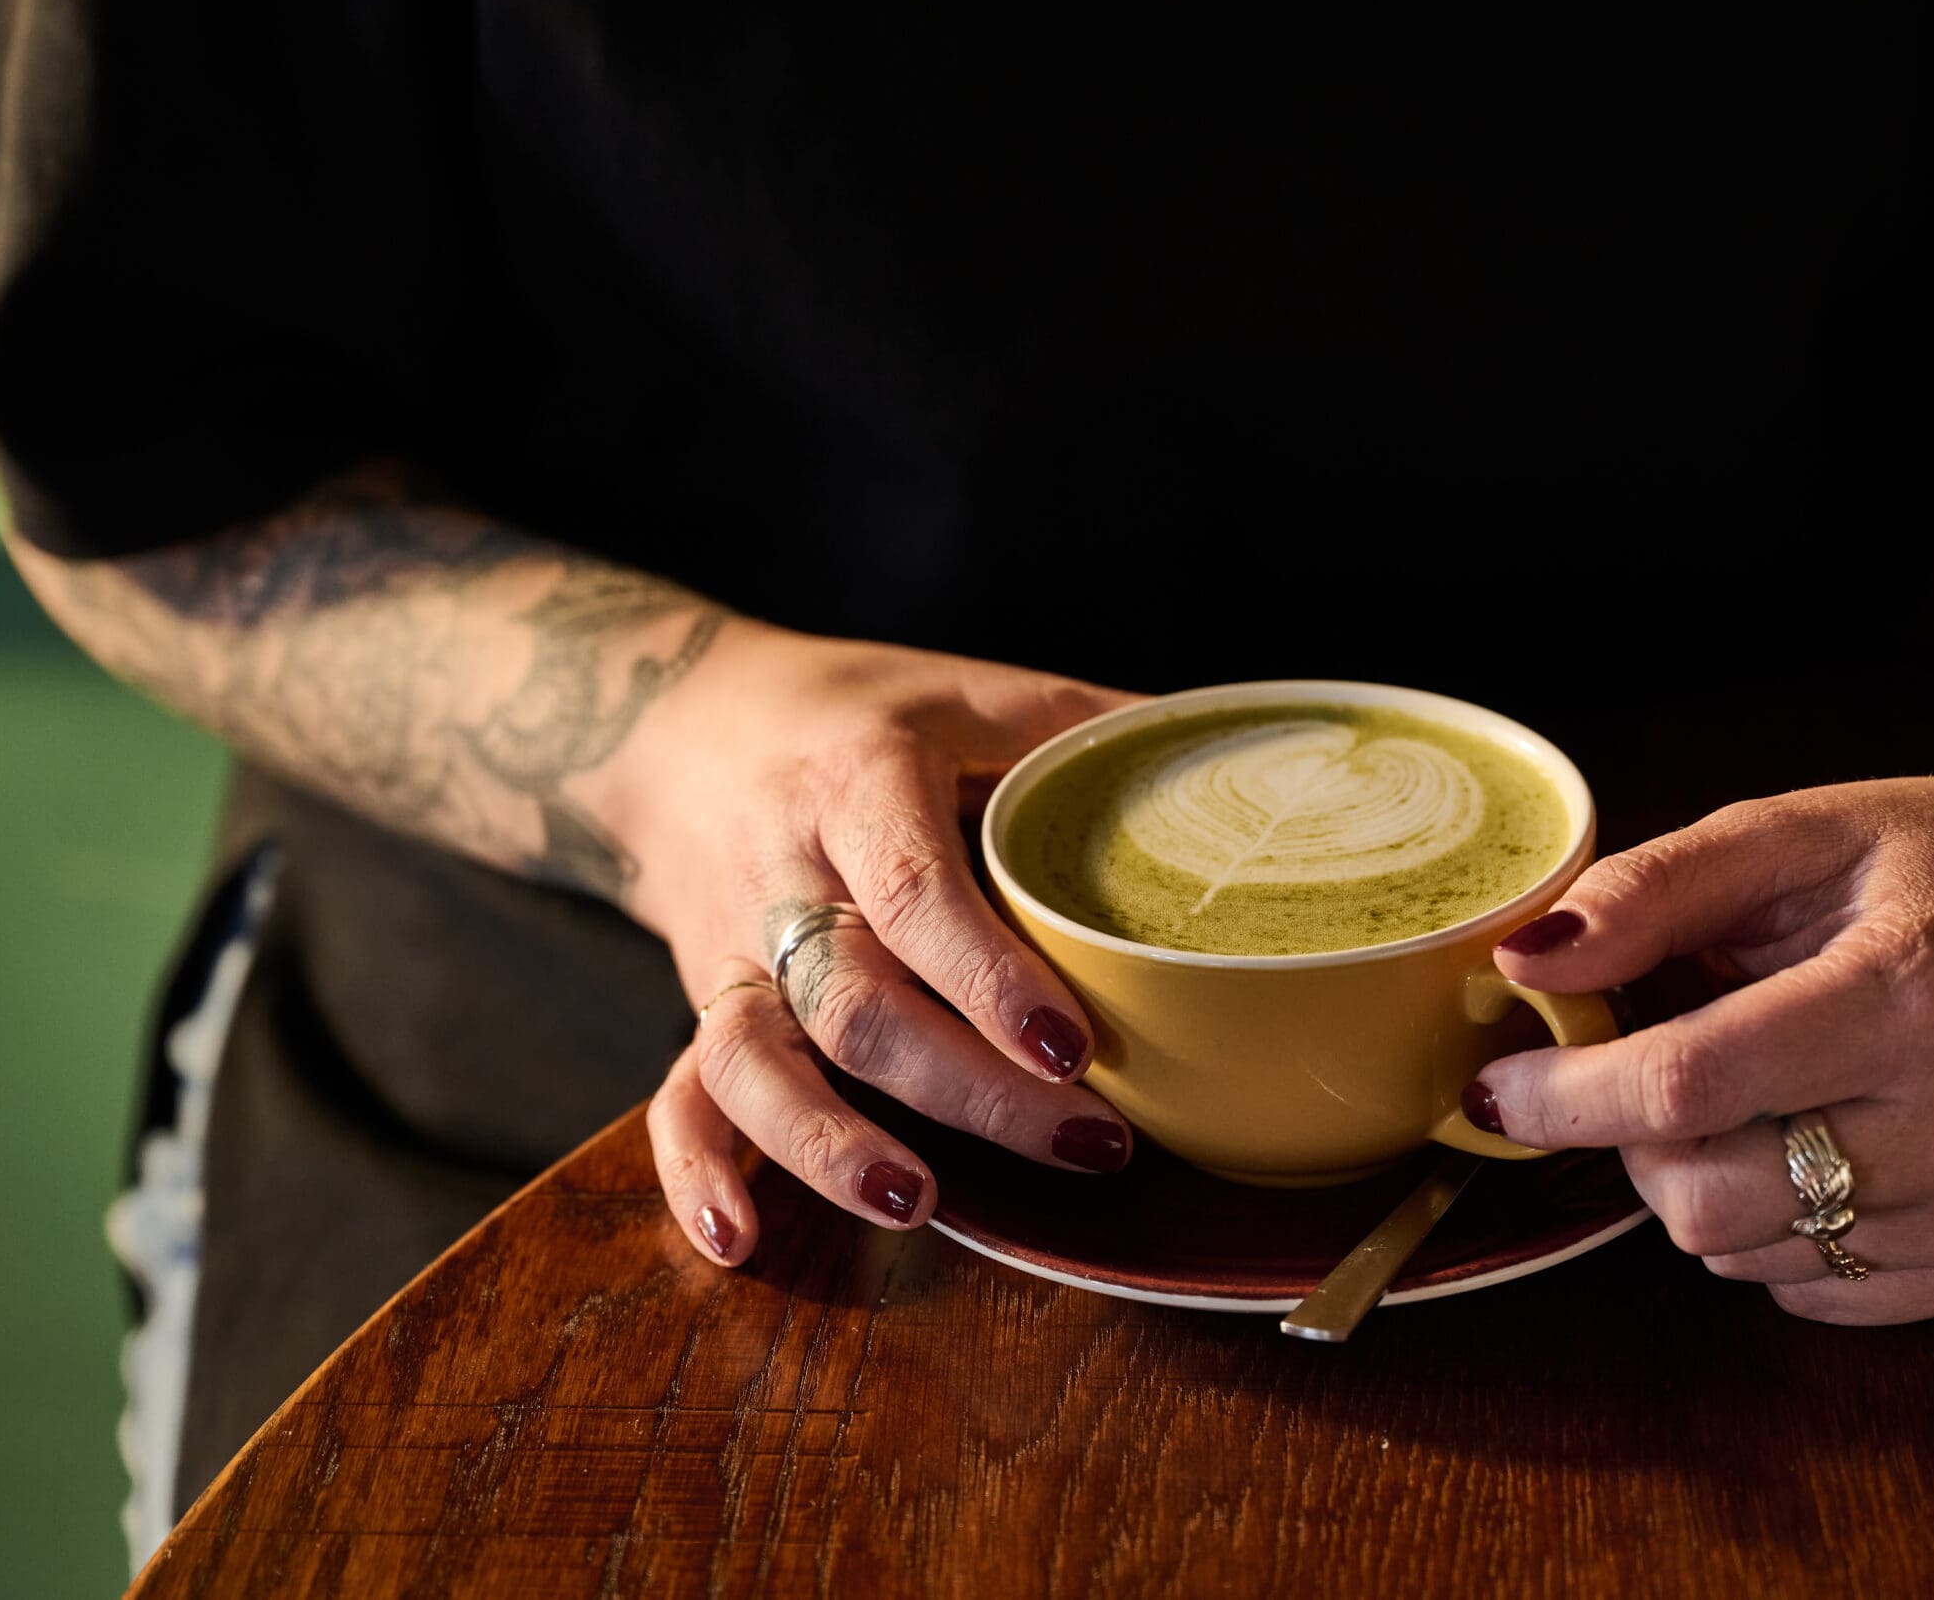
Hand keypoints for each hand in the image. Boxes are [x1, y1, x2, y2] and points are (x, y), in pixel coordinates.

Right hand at [622, 622, 1141, 1264]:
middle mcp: (787, 875)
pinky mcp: (707, 1002)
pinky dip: (696, 1173)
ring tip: (918, 1205)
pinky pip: (679, 1095)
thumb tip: (1254, 766)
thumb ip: (1092, 731)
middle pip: (855, 1003)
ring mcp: (736, 951)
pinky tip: (739, 1242)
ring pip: (754, 1059)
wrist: (687, 721)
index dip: (990, 978)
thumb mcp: (976, 691)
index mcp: (860, 784)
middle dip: (969, 1090)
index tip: (1073, 1045)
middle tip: (1090, 1144)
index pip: (916, 891)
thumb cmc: (860, 711)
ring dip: (828, 1144)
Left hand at [1463, 767, 1933, 1323]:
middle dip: (1637, 1140)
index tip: (1496, 1086)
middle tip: (1656, 1067)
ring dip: (1707, 1181)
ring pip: (1743, 1254)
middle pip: (1703, 1199)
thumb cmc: (1932, 863)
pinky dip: (1777, 1225)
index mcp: (1910, 994)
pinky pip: (1811, 1290)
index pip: (1688, 1086)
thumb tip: (1527, 963)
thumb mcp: (1790, 832)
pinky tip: (1824, 1135)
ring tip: (1766, 1085)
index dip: (1567, 1096)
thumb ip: (1652, 891)